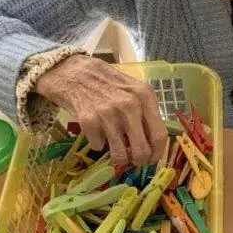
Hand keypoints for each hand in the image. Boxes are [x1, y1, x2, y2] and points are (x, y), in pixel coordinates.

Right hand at [35, 54, 167, 167]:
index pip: (159, 134)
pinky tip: (96, 131)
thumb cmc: (106, 81)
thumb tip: (153, 142)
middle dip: (138, 161)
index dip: (157, 152)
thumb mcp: (132, 89)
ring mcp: (109, 113)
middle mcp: (130, 105)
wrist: (73, 71)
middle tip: (133, 161)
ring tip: (115, 150)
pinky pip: (98, 146)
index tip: (152, 159)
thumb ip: (144, 111)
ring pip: (120, 155)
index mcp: (145, 96)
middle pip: (142, 149)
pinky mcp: (89, 121)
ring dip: (118, 157)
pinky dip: (97, 143)